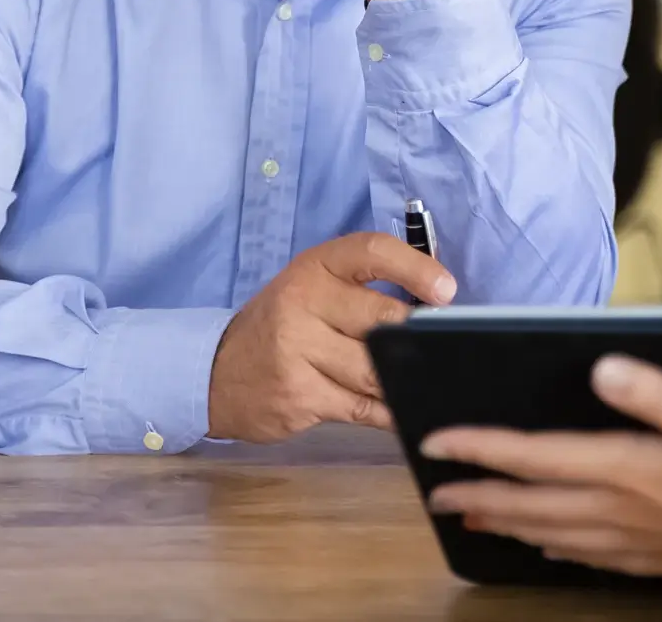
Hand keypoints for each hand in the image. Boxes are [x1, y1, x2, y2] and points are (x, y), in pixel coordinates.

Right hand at [207, 232, 455, 442]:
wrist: (215, 373)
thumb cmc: (282, 325)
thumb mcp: (313, 289)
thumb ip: (363, 290)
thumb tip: (435, 308)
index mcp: (315, 267)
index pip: (373, 252)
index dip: (417, 268)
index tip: (447, 291)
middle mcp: (304, 303)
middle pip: (383, 319)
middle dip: (414, 336)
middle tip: (436, 345)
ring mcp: (297, 351)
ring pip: (376, 368)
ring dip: (401, 376)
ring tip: (421, 378)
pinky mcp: (300, 396)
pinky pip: (363, 407)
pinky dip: (388, 410)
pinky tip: (400, 407)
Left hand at [422, 356, 661, 599]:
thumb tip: (601, 366)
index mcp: (631, 468)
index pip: (537, 457)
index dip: (483, 448)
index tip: (436, 441)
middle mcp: (623, 509)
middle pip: (533, 502)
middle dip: (480, 493)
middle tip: (435, 492)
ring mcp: (639, 540)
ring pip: (553, 533)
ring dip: (509, 522)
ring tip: (475, 517)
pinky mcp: (658, 558)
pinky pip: (588, 555)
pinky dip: (556, 547)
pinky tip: (550, 546)